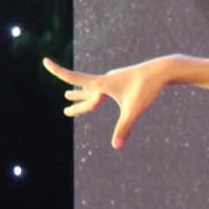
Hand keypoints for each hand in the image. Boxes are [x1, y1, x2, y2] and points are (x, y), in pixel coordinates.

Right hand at [45, 56, 171, 150]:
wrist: (164, 70)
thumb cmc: (148, 88)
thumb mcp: (134, 110)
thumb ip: (124, 128)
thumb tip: (116, 147)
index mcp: (103, 84)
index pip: (74, 78)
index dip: (58, 71)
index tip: (44, 61)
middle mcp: (106, 79)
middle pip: (85, 93)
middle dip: (76, 103)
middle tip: (65, 110)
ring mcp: (115, 79)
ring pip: (94, 89)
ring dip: (82, 95)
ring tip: (70, 96)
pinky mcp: (124, 79)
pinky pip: (106, 88)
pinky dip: (97, 94)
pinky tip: (101, 95)